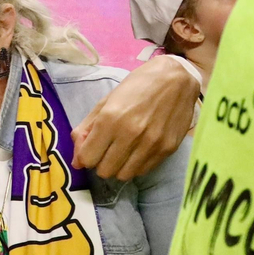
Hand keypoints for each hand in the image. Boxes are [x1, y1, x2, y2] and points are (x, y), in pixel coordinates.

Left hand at [71, 55, 199, 179]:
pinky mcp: (167, 149)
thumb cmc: (136, 86)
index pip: (88, 158)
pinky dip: (136, 165)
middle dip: (101, 162)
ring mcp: (151, 144)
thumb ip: (86, 130)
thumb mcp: (105, 102)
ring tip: (122, 151)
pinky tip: (137, 151)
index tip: (91, 149)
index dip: (85, 156)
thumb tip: (77, 161)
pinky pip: (143, 171)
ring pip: (124, 175)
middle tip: (107, 150)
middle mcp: (130, 135)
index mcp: (110, 119)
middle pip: (105, 171)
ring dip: (118, 166)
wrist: (176, 79)